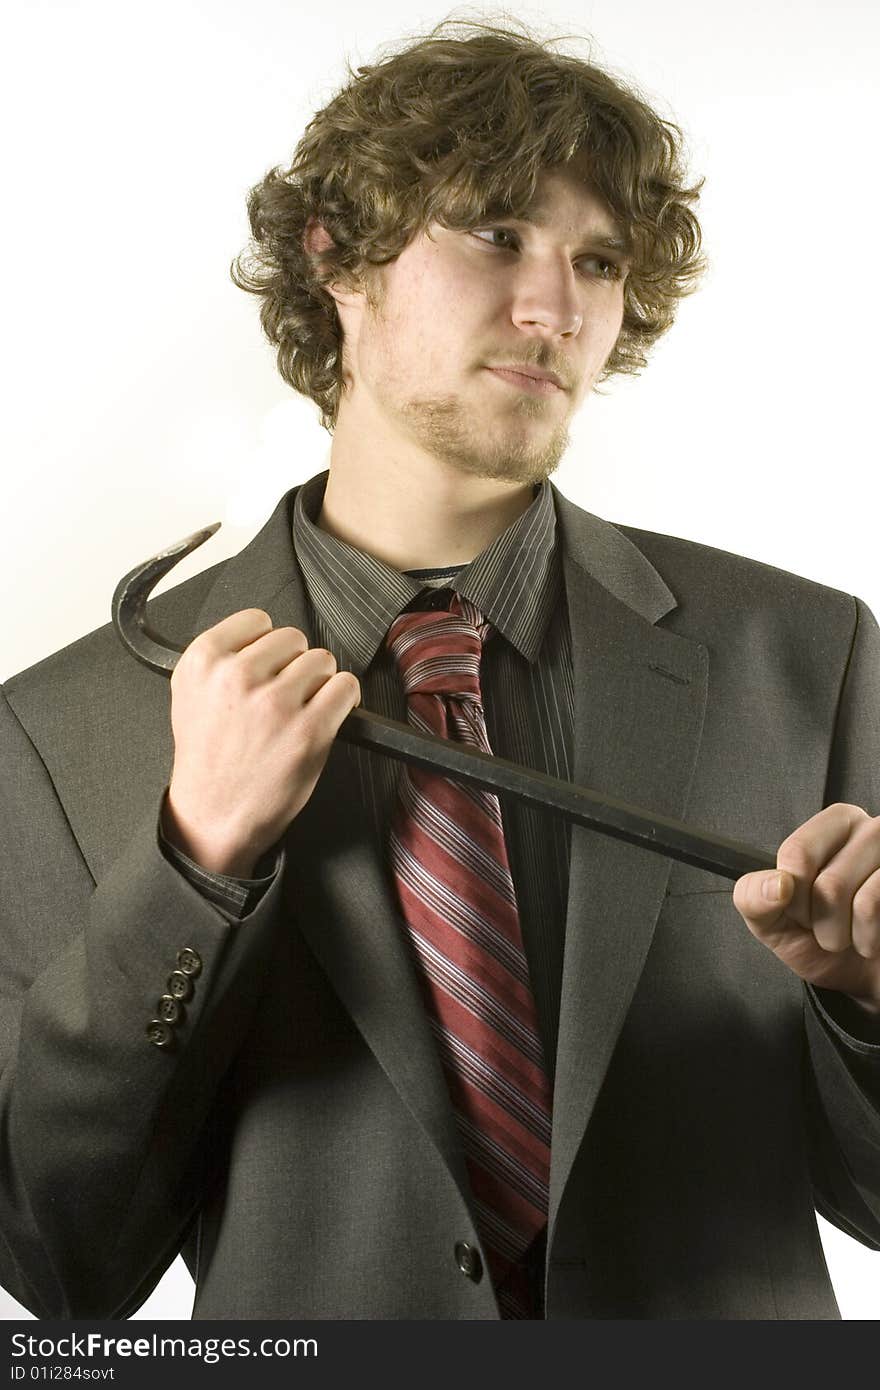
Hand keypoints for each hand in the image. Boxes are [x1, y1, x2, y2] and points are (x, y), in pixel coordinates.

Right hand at [162, 609, 359, 876]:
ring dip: (319, 683)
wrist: (214, 815)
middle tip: (284, 695)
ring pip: (322, 660)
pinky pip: (345, 687)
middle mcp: (237, 676)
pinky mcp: (309, 728)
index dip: (267, 643)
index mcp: (203, 663)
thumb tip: (260, 638)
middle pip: (293, 638)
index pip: (257, 620)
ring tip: (301, 709)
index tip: (268, 663)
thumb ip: (221, 660)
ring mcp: (275, 702)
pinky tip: (326, 715)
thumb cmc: (208, 762)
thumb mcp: (190, 697)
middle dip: (294, 664)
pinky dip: (344, 699)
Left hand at [733, 803, 879, 1012]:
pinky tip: (871, 938)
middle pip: (826, 881)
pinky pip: (872, 908)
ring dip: (840, 934)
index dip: (792, 895)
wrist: (861, 974)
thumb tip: (775, 884)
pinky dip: (866, 938)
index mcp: (830, 828)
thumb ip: (754, 898)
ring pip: (848, 895)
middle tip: (826, 925)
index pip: (798, 853)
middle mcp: (867, 831)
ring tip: (849, 932)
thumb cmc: (819, 940)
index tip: (800, 908)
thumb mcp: (772, 921)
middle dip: (818, 920)